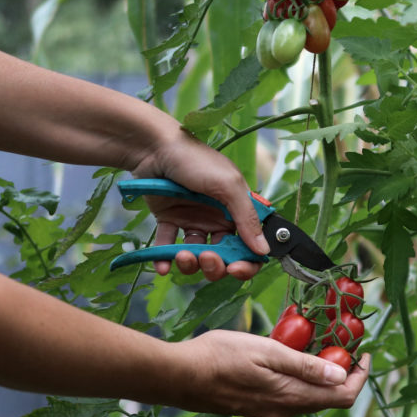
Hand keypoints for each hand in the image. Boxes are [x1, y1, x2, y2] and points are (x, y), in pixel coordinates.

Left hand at [132, 128, 269, 280]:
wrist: (152, 147)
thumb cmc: (196, 160)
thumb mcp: (228, 186)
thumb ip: (247, 219)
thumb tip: (264, 251)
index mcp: (238, 210)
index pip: (251, 245)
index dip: (247, 262)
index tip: (237, 269)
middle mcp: (218, 218)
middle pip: (224, 256)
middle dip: (216, 265)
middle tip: (207, 259)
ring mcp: (193, 220)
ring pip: (197, 256)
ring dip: (191, 263)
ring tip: (181, 255)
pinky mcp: (169, 221)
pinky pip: (168, 247)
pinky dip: (165, 260)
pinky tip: (163, 266)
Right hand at [172, 331, 368, 416]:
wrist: (177, 376)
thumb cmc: (219, 357)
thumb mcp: (268, 352)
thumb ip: (306, 366)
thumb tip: (342, 375)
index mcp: (292, 397)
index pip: (343, 397)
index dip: (360, 376)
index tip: (363, 353)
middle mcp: (284, 410)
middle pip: (329, 399)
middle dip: (344, 373)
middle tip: (343, 343)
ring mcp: (268, 411)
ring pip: (309, 397)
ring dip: (323, 375)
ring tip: (320, 345)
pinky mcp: (255, 407)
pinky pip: (290, 395)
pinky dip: (302, 378)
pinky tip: (292, 356)